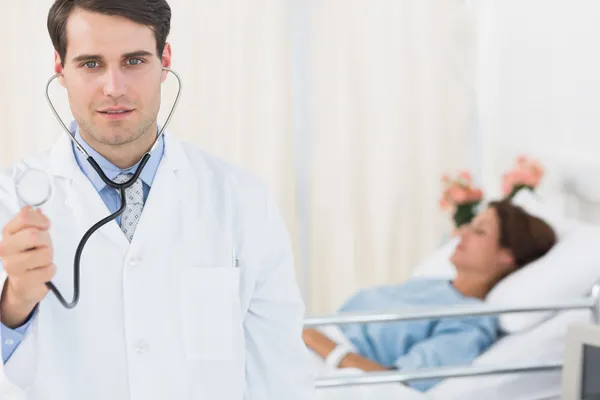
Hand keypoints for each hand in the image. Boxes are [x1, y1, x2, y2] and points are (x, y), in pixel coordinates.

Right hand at [0, 206, 54, 327]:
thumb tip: (35, 210)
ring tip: (42, 260)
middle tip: (44, 246)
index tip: (46, 226)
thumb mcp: (30, 234)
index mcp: (8, 233)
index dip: (41, 220)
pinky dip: (51, 270)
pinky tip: (42, 270)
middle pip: (34, 235)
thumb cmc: (30, 255)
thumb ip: (33, 221)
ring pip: (45, 254)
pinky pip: (48, 271)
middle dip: (46, 240)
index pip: (25, 217)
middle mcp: (6, 249)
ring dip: (49, 257)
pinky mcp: (22, 282)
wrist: (23, 283)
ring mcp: (12, 266)